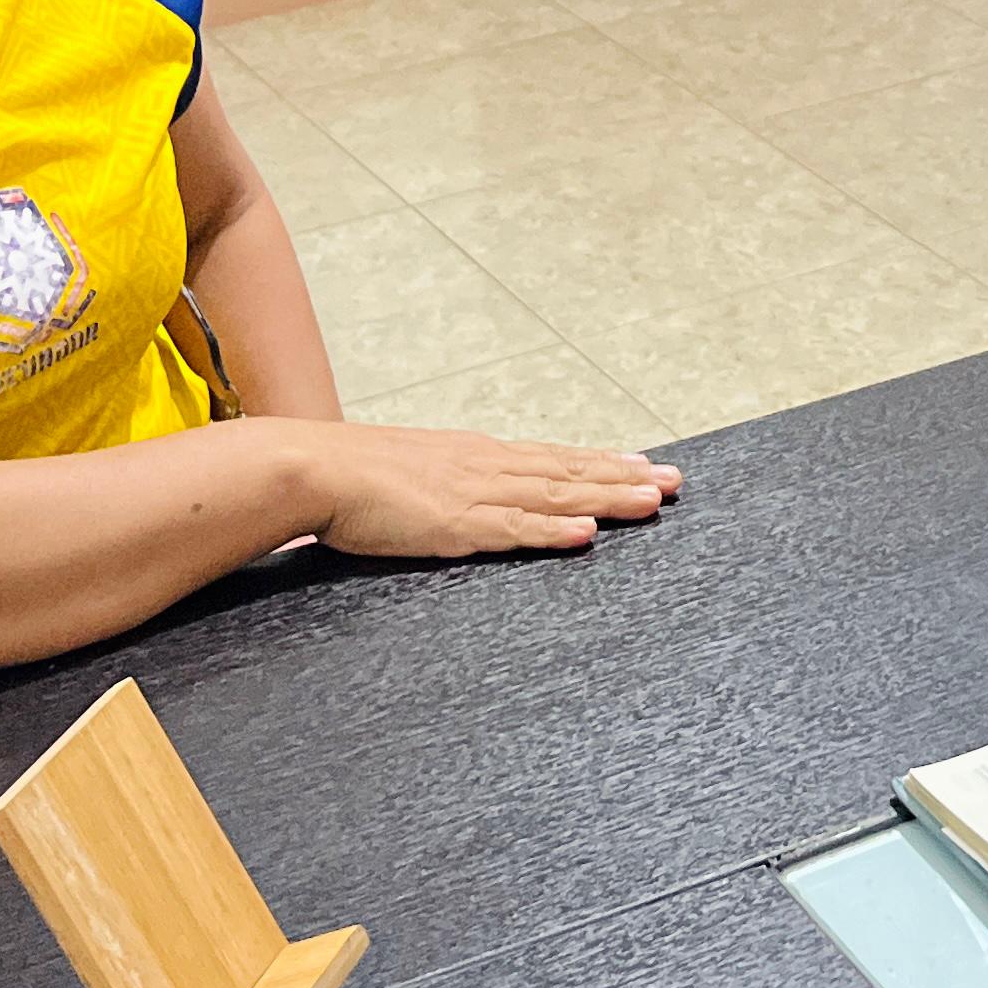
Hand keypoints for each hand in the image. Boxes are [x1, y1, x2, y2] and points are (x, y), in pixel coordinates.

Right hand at [298, 422, 676, 560]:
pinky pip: (513, 528)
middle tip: (676, 481)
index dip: (599, 462)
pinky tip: (587, 532)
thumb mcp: (406, 476)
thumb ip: (436, 490)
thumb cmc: (348, 478)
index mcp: (474, 455)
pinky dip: (553, 529)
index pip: (550, 457)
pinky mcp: (454, 523)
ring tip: (655, 500)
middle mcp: (485, 466)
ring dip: (609, 497)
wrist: (310, 468)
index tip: (641, 463)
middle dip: (626, 477)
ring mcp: (473, 493)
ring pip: (556, 495)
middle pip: (568, 471)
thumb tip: (446, 502)